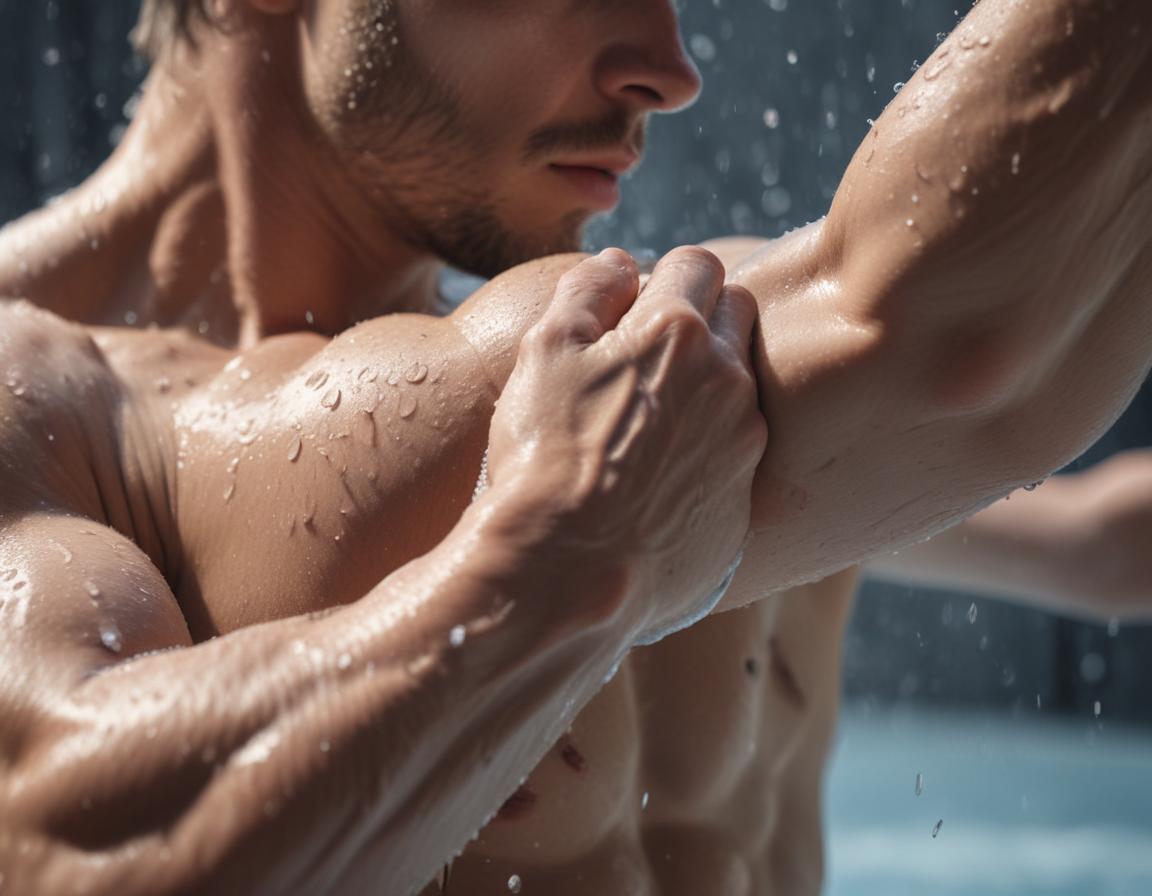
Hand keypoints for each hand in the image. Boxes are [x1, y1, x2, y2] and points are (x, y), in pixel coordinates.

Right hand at [486, 247, 766, 644]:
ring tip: (655, 419)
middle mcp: (727, 381)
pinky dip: (712, 448)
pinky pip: (740, 452)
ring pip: (743, 384)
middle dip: (702, 318)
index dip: (667, 277)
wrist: (567, 576)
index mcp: (677, 333)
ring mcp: (743, 444)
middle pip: (737, 313)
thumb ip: (586, 291)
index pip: (698, 265)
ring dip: (710, 383)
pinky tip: (664, 474)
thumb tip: (620, 261)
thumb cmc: (544, 459)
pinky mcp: (745, 501)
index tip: (642, 306)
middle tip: (651, 354)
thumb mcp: (543, 354)